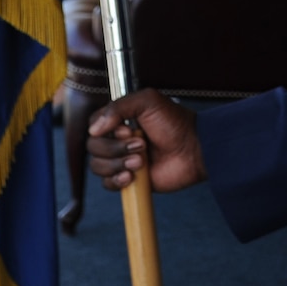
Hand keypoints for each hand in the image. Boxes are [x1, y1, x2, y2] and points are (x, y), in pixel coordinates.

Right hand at [87, 89, 205, 193]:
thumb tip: (94, 129)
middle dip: (116, 148)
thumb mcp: (147, 101)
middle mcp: (116, 140)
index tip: (127, 129)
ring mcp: (121, 160)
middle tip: (142, 145)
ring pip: (98, 166)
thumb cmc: (174, 122)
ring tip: (141, 161)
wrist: (193, 149)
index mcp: (118, 121)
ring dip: (118, 164)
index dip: (105, 130)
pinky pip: (107, 184)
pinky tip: (133, 176)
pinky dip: (117, 181)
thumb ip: (118, 107)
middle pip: (93, 147)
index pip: (93, 126)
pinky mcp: (129, 180)